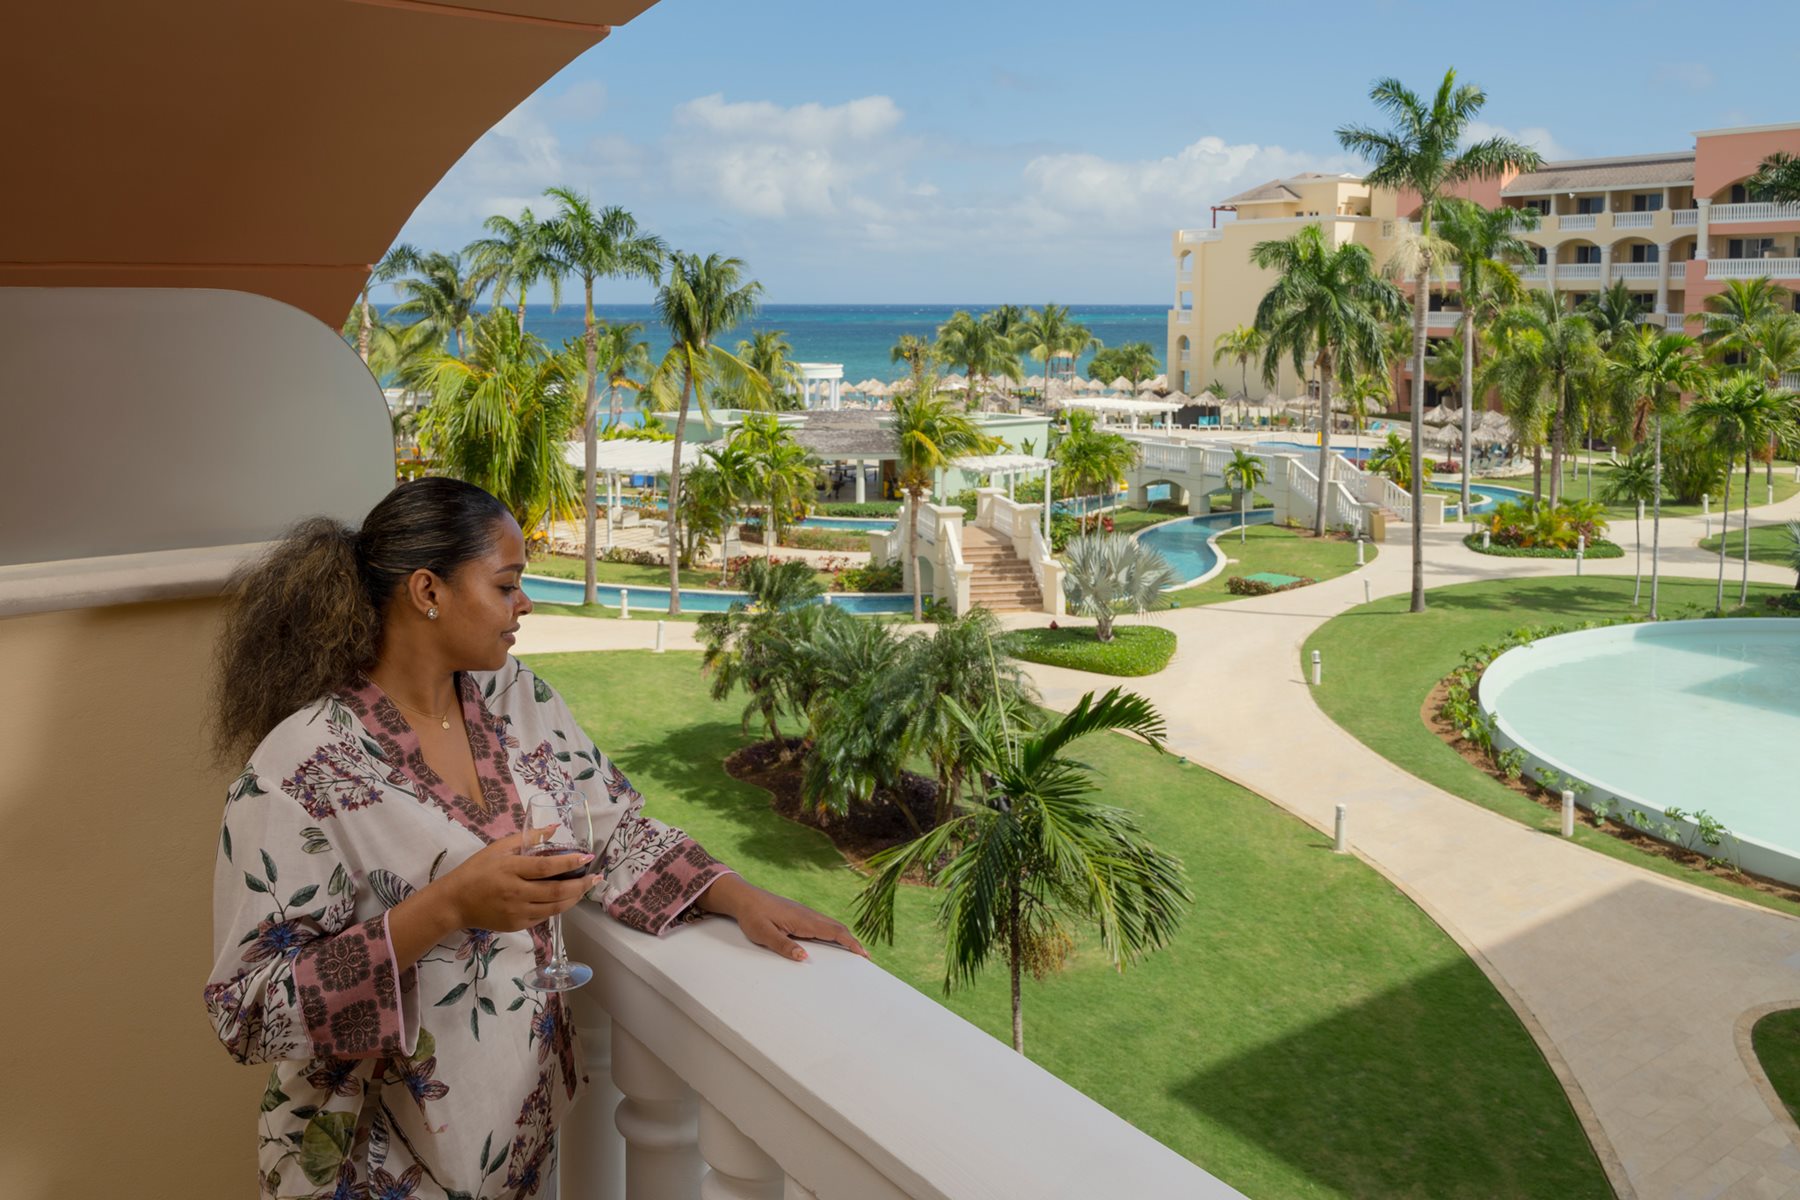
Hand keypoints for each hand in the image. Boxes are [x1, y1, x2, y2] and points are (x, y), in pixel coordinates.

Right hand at [435, 829, 595, 933]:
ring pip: (554, 908)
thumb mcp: (498, 848)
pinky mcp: (516, 925)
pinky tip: (566, 899)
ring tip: (586, 888)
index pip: (546, 868)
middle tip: (596, 878)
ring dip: (574, 898)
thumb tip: (554, 829)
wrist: (455, 902)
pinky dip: (558, 908)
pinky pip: (544, 917)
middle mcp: (516, 893)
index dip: (569, 863)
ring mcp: (517, 912)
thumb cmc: (476, 870)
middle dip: (581, 885)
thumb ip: (527, 838)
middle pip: (556, 892)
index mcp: (511, 870)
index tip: (587, 857)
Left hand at [698, 875, 868, 962]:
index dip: (850, 943)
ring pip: (830, 924)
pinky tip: (832, 939)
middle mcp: (808, 914)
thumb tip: (804, 958)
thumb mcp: (764, 934)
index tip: (863, 954)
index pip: (834, 932)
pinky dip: (833, 932)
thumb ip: (784, 946)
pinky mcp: (799, 913)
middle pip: (837, 927)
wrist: (744, 897)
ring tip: (853, 950)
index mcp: (803, 920)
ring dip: (844, 936)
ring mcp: (804, 913)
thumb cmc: (753, 916)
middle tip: (865, 956)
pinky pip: (822, 923)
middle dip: (852, 941)